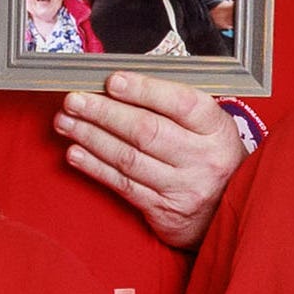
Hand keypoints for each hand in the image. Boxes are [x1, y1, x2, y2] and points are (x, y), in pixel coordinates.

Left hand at [55, 75, 253, 247]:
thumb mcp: (210, 128)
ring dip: (91, 138)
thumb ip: (174, 107)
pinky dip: (95, 167)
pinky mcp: (164, 211)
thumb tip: (120, 85)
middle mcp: (203, 159)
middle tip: (74, 100)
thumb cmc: (212, 158)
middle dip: (103, 113)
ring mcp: (183, 187)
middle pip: (146, 131)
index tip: (113, 81)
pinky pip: (123, 185)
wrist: (228, 212)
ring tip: (65, 122)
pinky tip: (76, 153)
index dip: (144, 90)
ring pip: (129, 158)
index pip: (181, 103)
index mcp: (217, 130)